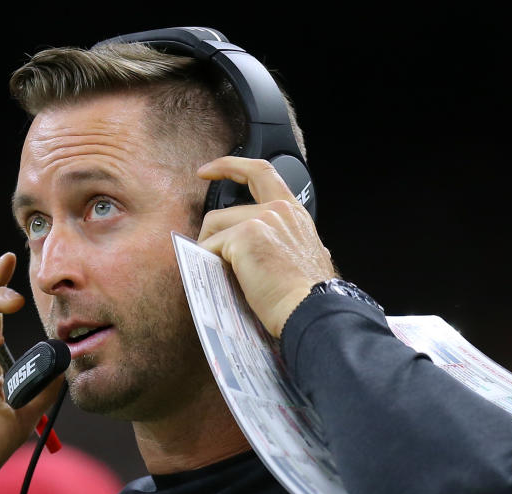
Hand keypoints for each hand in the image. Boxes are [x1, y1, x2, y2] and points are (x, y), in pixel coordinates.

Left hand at [197, 157, 335, 337]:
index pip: (261, 172)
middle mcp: (279, 210)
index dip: (231, 165)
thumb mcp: (303, 256)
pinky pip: (210, 247)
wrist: (310, 310)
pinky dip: (208, 263)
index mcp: (293, 213)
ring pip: (214, 229)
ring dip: (210, 252)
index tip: (208, 170)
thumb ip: (285, 243)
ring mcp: (262, 219)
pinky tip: (221, 278)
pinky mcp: (244, 236)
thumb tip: (265, 250)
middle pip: (224, 211)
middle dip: (208, 233)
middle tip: (202, 248)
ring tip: (221, 274)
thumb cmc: (305, 294)